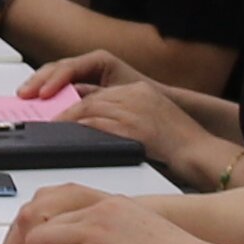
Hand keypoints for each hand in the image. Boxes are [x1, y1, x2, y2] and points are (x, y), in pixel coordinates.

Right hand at [22, 48, 140, 97]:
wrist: (158, 101)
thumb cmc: (141, 97)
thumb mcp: (117, 97)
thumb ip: (93, 100)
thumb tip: (74, 107)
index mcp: (98, 61)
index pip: (69, 67)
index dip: (54, 80)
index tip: (43, 94)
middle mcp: (87, 65)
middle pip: (56, 68)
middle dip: (38, 80)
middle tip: (24, 94)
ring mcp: (81, 74)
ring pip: (53, 75)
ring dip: (38, 85)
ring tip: (24, 96)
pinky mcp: (78, 86)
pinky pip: (57, 86)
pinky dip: (45, 92)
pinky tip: (35, 101)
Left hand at [66, 75, 235, 177]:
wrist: (200, 152)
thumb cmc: (178, 145)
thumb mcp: (151, 119)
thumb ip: (125, 116)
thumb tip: (92, 124)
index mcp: (139, 90)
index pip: (99, 90)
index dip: (73, 96)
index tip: (55, 102)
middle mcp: (134, 94)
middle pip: (89, 96)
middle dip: (64, 103)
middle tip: (43, 111)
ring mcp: (132, 108)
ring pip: (88, 108)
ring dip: (65, 117)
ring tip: (49, 125)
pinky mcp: (131, 125)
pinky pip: (95, 123)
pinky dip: (76, 127)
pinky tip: (63, 132)